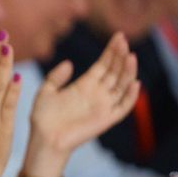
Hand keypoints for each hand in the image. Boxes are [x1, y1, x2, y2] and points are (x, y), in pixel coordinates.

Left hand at [25, 32, 138, 176]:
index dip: (112, 51)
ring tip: (130, 56)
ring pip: (122, 85)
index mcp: (84, 85)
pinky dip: (130, 96)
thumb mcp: (45, 91)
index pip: (104, 64)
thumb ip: (56, 76)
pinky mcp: (106, 120)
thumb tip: (70, 63)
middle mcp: (97, 94)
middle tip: (124, 40)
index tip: (118, 36)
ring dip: (128, 71)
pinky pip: (123, 107)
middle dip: (120, 56)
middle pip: (115, 71)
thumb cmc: (43, 118)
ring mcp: (103, 106)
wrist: (44, 140)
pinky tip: (134, 83)